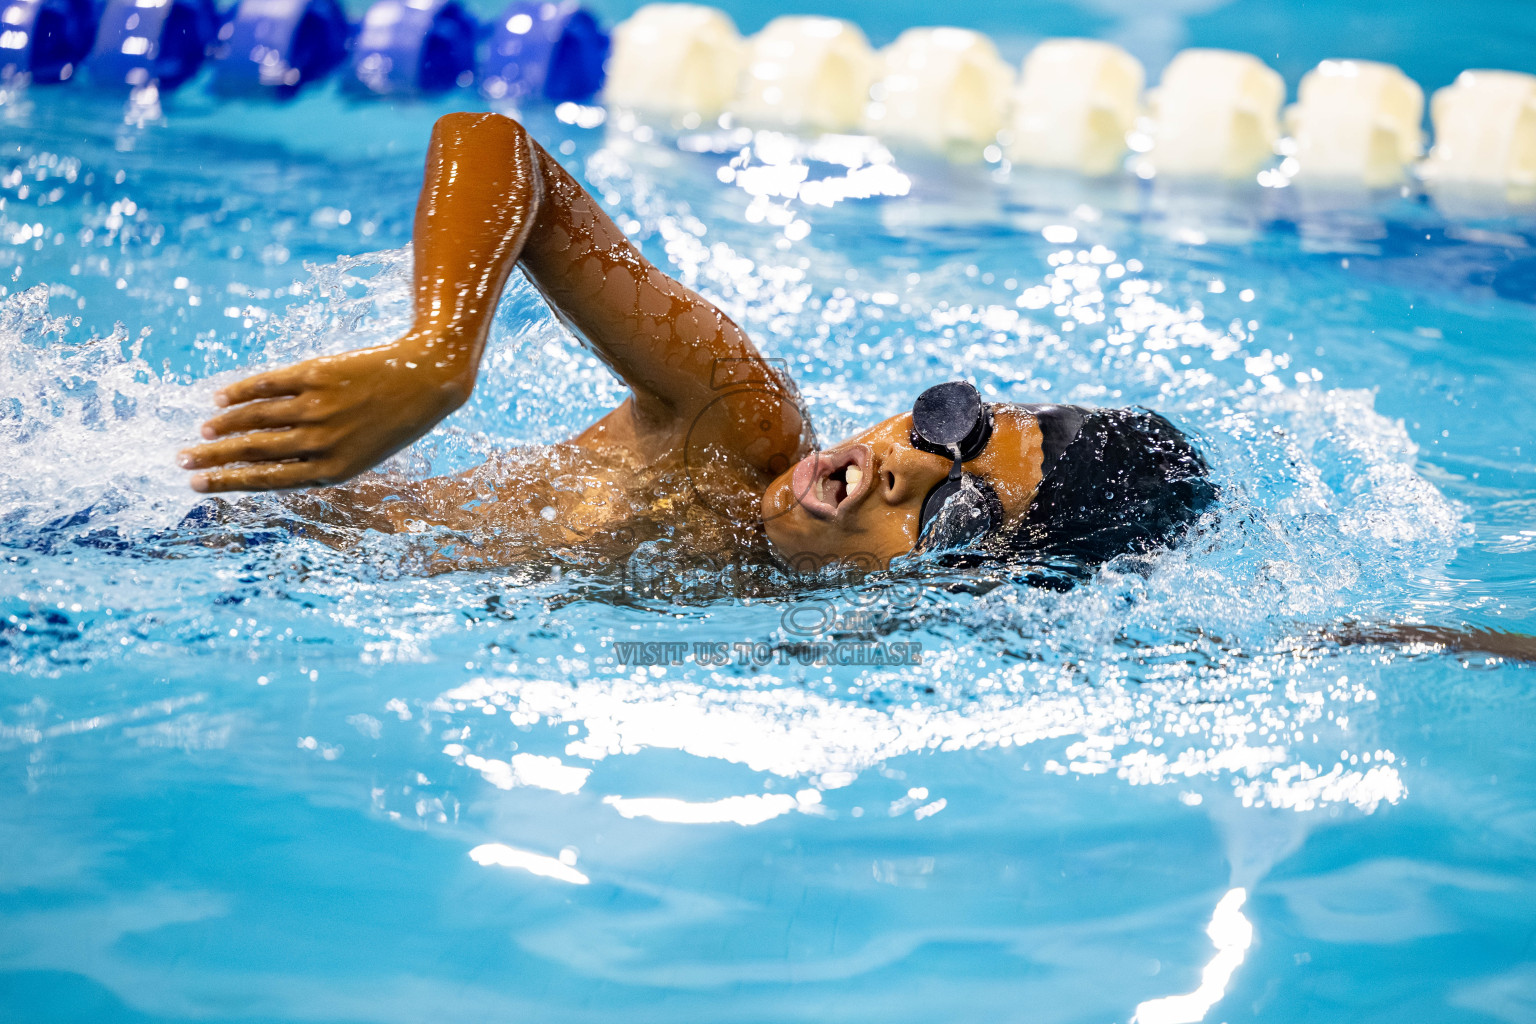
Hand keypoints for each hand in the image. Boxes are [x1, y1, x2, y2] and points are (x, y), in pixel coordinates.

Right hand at [178, 340, 469, 492]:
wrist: (427, 380)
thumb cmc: (391, 423)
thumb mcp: (359, 455)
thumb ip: (316, 461)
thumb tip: (263, 463)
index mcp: (333, 470)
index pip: (266, 480)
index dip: (227, 482)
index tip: (195, 485)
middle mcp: (322, 441)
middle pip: (252, 451)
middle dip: (212, 458)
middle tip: (181, 460)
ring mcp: (318, 407)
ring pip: (254, 418)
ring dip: (221, 425)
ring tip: (200, 432)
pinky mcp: (316, 374)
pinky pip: (267, 384)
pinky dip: (239, 392)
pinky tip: (219, 398)